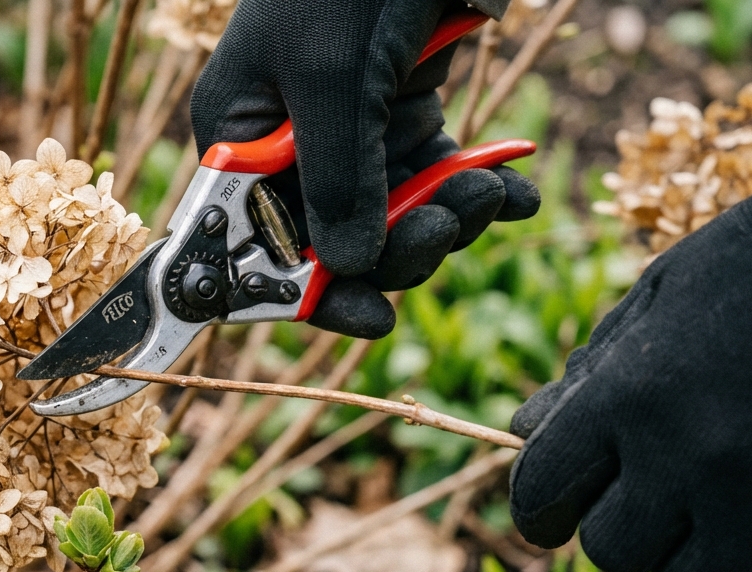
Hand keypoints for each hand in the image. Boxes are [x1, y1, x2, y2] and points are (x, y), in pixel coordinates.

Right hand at [190, 0, 539, 338]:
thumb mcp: (335, 76)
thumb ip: (338, 179)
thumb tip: (347, 271)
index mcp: (239, 138)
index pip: (255, 244)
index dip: (302, 290)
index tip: (369, 315)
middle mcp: (287, 148)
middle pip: (334, 245)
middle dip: (400, 247)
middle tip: (452, 223)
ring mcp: (350, 137)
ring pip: (393, 224)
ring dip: (449, 219)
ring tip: (491, 193)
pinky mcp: (405, 119)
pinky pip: (436, 183)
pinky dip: (477, 193)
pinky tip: (513, 188)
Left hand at [509, 192, 751, 571]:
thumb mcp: (656, 302)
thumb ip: (589, 374)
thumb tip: (520, 433)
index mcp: (630, 396)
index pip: (542, 490)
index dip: (538, 507)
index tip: (551, 511)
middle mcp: (688, 458)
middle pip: (611, 550)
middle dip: (618, 529)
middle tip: (645, 505)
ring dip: (683, 566)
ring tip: (706, 529)